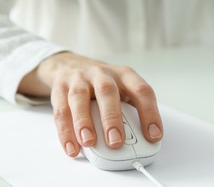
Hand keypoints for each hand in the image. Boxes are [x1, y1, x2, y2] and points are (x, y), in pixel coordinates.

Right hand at [18, 52, 162, 156]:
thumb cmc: (104, 86)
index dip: (150, 113)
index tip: (153, 136)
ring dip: (84, 122)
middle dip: (112, 118)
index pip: (141, 90)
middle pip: (107, 92)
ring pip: (80, 98)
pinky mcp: (60, 88)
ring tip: (89, 142)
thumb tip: (143, 141)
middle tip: (116, 142)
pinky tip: (72, 147)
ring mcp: (80, 79)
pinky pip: (61, 111)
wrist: (73, 66)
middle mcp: (102, 74)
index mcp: (124, 75)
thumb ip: (131, 112)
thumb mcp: (123, 91)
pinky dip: (65, 132)